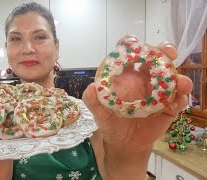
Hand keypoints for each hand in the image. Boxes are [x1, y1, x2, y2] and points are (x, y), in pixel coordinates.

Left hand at [82, 37, 192, 151]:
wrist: (125, 143)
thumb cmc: (111, 123)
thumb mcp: (99, 113)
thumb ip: (93, 100)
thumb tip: (91, 87)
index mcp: (127, 76)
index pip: (130, 55)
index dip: (132, 45)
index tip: (134, 43)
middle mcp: (144, 80)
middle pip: (156, 60)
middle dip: (164, 52)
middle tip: (169, 53)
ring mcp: (158, 92)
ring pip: (172, 78)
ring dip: (179, 78)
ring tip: (180, 84)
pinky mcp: (169, 107)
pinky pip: (178, 100)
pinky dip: (180, 100)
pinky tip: (175, 105)